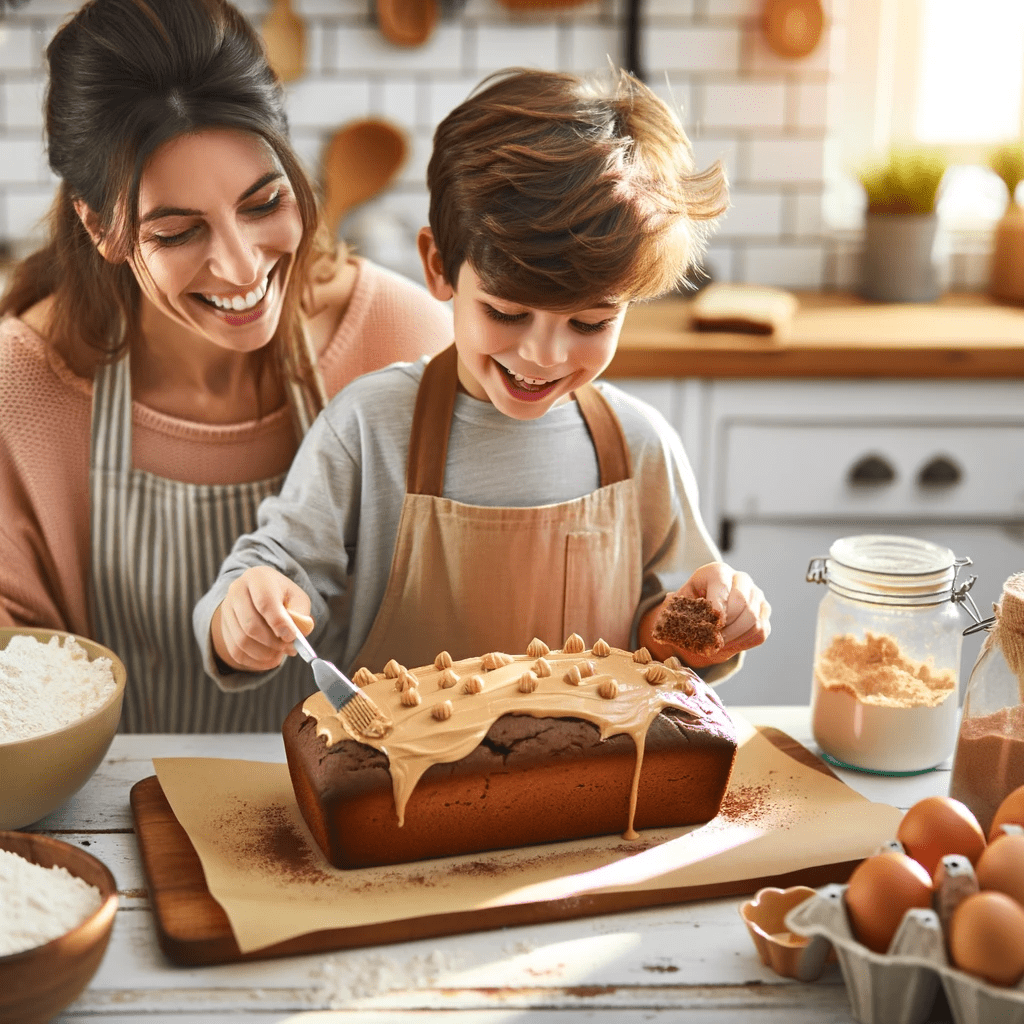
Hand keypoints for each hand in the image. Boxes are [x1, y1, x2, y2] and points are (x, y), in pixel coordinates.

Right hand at [210, 566, 312, 671]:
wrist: (260, 592)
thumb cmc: (283, 595)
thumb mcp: (297, 598)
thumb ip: (301, 614)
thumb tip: (297, 634)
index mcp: (258, 578)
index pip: (265, 602)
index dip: (279, 623)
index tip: (292, 637)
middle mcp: (236, 591)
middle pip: (250, 625)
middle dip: (273, 642)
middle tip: (290, 649)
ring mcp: (226, 609)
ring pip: (242, 641)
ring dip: (265, 653)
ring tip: (281, 654)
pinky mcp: (222, 626)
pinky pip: (235, 651)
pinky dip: (254, 661)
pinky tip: (269, 660)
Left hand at [643, 561, 770, 667]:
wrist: (705, 617)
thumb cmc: (689, 608)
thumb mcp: (678, 605)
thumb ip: (674, 608)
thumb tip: (669, 611)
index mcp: (716, 571)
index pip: (721, 583)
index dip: (718, 604)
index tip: (714, 623)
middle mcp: (741, 579)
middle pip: (742, 602)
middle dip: (727, 626)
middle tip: (713, 641)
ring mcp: (756, 595)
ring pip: (753, 619)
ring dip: (734, 637)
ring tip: (718, 645)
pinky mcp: (764, 613)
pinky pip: (760, 631)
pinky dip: (744, 642)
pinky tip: (729, 645)